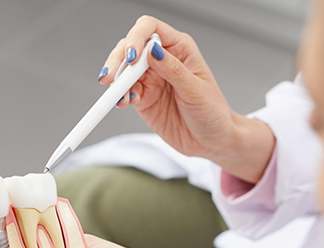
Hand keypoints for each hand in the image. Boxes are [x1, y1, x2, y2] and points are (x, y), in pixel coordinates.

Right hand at [100, 16, 274, 181]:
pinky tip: (122, 102)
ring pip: (124, 72)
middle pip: (130, 49)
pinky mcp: (143, 100)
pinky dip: (120, 97)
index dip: (136, 38)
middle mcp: (162, 61)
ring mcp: (151, 81)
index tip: (131, 57)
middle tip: (111, 78)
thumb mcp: (196, 90)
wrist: (210, 141)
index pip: (151, 30)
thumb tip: (153, 51)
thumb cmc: (212, 112)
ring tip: (116, 94)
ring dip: (116, 82)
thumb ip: (173, 70)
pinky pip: (126, 93)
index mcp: (179, 49)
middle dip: (118, 61)